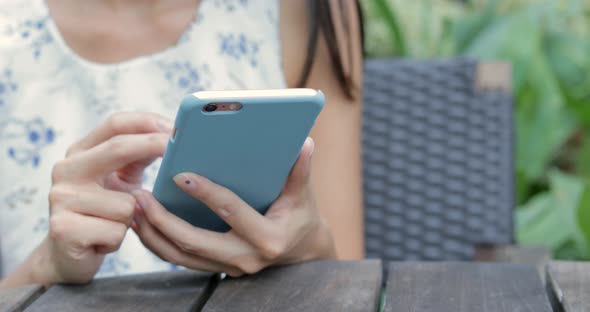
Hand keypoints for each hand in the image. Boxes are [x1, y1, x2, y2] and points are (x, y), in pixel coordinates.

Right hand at [40, 112, 171, 283]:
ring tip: (114, 224)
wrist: (68, 256)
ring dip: (132, 218)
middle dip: (153, 146)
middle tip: (179, 151)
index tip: (176, 129)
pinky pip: (117, 231)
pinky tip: (102, 241)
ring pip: (127, 203)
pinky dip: (117, 240)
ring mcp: (61, 198)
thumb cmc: (103, 213)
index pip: (115, 124)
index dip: (148, 122)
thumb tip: (173, 139)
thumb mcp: (121, 180)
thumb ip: (139, 158)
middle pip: (118, 148)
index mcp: (79, 152)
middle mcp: (66, 169)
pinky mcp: (64, 228)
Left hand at [132, 138, 335, 276]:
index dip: (205, 193)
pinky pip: (181, 260)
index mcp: (267, 237)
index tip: (180, 175)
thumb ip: (301, 171)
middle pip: (194, 242)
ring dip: (154, 234)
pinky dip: (159, 243)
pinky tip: (143, 224)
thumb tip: (305, 143)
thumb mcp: (303, 196)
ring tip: (134, 209)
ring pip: (181, 257)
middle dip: (163, 221)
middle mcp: (246, 258)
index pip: (230, 212)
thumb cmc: (301, 218)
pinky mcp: (218, 268)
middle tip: (141, 197)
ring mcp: (230, 268)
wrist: (302, 253)